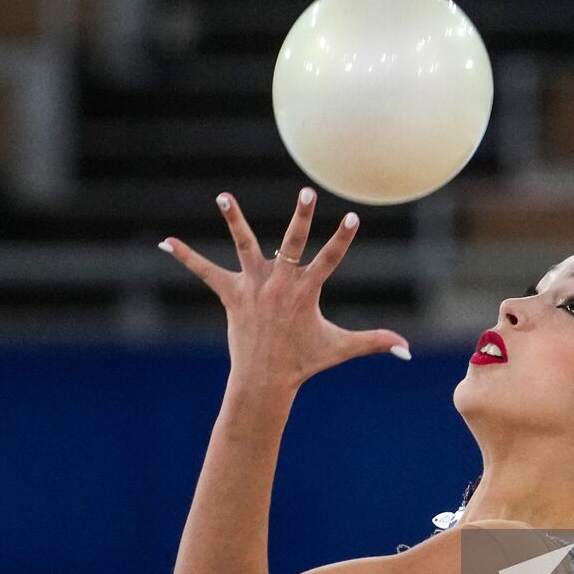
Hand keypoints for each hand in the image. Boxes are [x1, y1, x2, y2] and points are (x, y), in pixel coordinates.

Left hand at [159, 188, 409, 389]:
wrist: (265, 381)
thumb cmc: (305, 362)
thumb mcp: (341, 348)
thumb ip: (375, 342)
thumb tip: (408, 350)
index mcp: (306, 292)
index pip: (330, 260)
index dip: (342, 240)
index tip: (353, 218)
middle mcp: (280, 284)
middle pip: (293, 243)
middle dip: (301, 217)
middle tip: (307, 192)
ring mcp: (254, 287)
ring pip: (245, 245)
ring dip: (234, 220)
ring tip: (223, 196)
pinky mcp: (232, 294)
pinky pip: (205, 272)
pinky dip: (186, 257)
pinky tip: (166, 242)